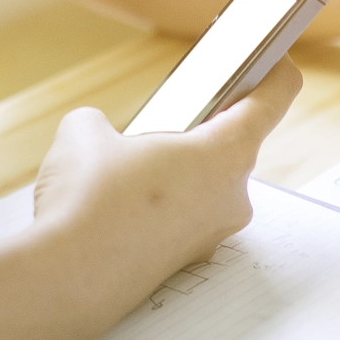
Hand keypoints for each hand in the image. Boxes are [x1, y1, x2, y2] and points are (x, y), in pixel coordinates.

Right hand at [30, 58, 301, 339]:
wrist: (63, 281)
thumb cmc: (86, 203)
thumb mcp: (83, 134)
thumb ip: (101, 123)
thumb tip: (98, 137)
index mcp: (226, 154)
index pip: (275, 97)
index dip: (274, 69)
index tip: (268, 58)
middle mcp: (233, 198)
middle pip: (234, 146)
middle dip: (200, 130)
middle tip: (165, 118)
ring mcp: (212, 235)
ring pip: (206, 187)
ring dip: (177, 173)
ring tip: (124, 169)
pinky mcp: (187, 262)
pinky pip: (184, 220)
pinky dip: (160, 209)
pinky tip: (116, 207)